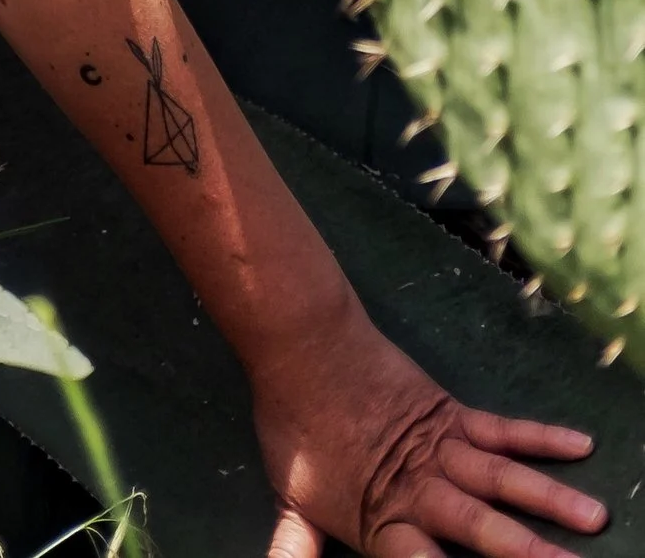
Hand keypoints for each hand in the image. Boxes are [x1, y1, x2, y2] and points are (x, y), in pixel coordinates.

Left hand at [257, 321, 605, 557]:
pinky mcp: (452, 413)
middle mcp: (423, 491)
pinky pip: (503, 430)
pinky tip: (579, 445)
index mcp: (383, 521)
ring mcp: (443, 449)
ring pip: (503, 480)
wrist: (302, 348)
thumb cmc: (294, 426)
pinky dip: (542, 437)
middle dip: (525, 554)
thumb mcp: (291, 496)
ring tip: (594, 518)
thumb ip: (297, 545)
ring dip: (549, 500)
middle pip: (482, 531)